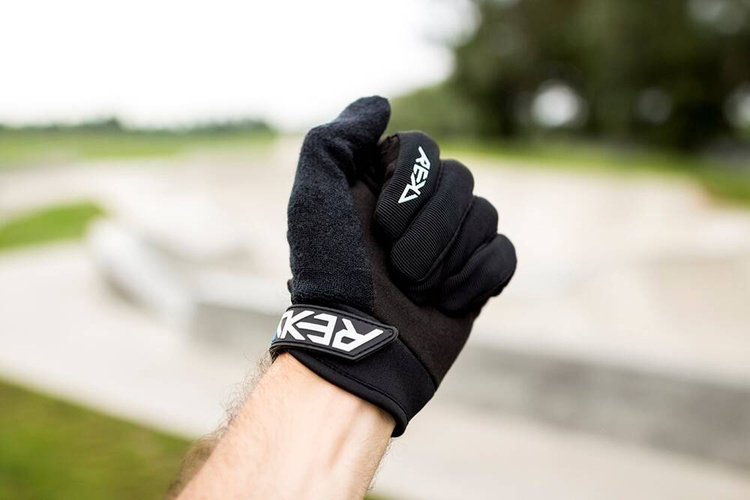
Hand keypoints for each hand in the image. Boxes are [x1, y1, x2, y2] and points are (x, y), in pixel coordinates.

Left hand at [271, 96, 515, 434]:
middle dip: (428, 232)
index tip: (379, 226)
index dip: (409, 188)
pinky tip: (446, 302)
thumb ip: (335, 140)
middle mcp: (417, 207)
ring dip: (447, 259)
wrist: (362, 349)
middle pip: (460, 179)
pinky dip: (477, 279)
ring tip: (417, 290)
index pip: (423, 147)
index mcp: (382, 182)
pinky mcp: (474, 275)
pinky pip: (504, 253)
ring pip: (486, 213)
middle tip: (397, 269)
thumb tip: (382, 104)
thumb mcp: (314, 199)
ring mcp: (449, 241)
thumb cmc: (332, 275)